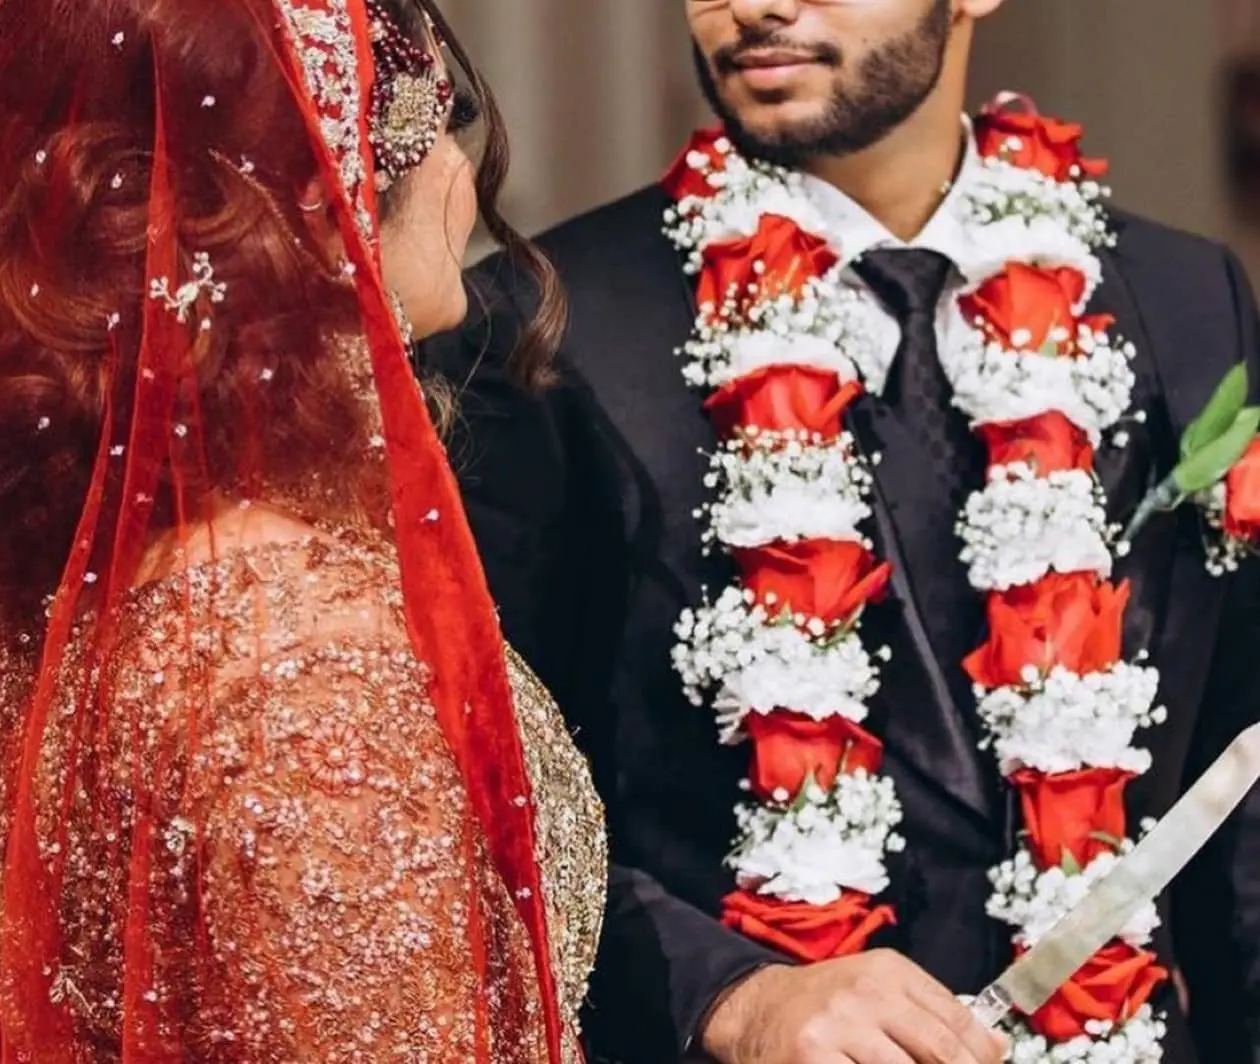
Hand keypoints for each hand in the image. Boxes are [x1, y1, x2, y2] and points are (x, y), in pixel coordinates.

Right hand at [699, 951, 1007, 1063]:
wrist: (756, 1008)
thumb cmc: (827, 1003)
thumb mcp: (878, 989)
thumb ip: (933, 1012)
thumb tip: (996, 1047)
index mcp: (888, 971)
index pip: (958, 1020)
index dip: (983, 1055)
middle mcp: (864, 994)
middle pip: (941, 1052)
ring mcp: (836, 1029)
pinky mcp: (813, 1059)